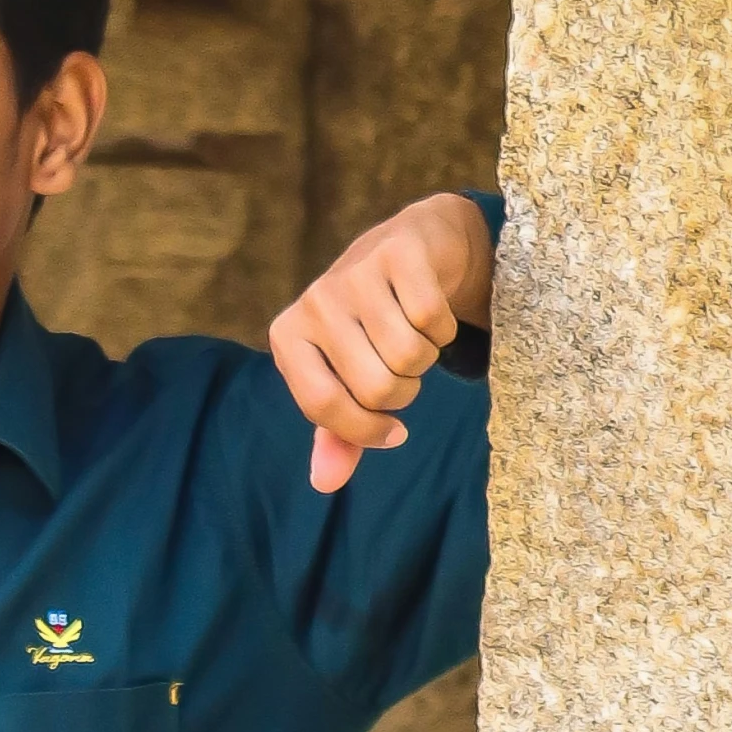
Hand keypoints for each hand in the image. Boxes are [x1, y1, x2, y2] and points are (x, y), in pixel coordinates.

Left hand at [268, 192, 493, 492]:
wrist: (413, 247)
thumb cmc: (372, 326)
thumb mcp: (347, 379)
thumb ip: (337, 434)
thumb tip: (324, 484)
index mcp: (288, 336)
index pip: (323, 405)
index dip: (365, 430)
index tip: (392, 432)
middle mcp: (313, 301)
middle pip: (375, 387)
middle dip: (403, 392)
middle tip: (401, 370)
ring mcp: (354, 273)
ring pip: (408, 357)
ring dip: (426, 360)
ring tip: (413, 338)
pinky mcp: (398, 252)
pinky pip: (433, 320)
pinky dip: (444, 329)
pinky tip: (430, 314)